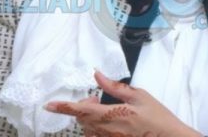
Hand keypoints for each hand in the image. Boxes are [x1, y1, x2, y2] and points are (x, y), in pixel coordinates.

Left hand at [44, 70, 201, 136]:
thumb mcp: (139, 96)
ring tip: (104, 110)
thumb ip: (115, 87)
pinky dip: (96, 130)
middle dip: (82, 108)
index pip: (80, 110)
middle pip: (82, 120)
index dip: (63, 107)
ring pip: (88, 130)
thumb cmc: (158, 118)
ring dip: (89, 119)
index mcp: (113, 114)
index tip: (49, 105)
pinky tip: (108, 123)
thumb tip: (98, 75)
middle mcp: (108, 130)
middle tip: (95, 100)